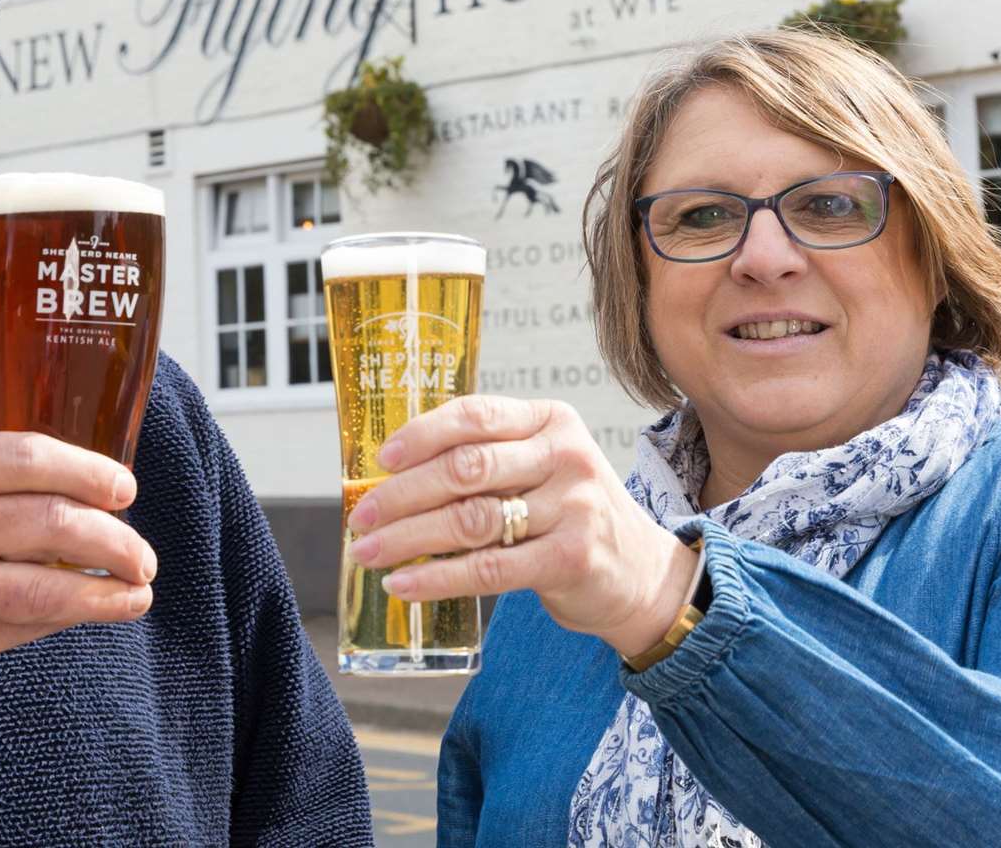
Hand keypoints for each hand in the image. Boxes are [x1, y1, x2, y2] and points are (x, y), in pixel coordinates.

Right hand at [0, 432, 156, 685]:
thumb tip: (91, 488)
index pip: (28, 459)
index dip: (89, 472)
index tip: (125, 489)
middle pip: (51, 524)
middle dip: (115, 540)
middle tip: (142, 553)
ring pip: (46, 588)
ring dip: (107, 591)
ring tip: (139, 591)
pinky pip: (26, 625)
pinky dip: (71, 616)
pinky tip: (98, 609)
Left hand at [345, 396, 698, 658]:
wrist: (639, 571)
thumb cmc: (570, 514)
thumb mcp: (540, 468)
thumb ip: (486, 461)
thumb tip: (392, 478)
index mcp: (551, 420)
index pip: (474, 416)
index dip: (420, 436)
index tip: (380, 461)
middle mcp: (565, 455)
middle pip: (465, 469)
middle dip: (402, 495)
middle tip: (360, 517)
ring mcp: (574, 506)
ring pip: (470, 519)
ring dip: (408, 538)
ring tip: (369, 552)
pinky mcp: (571, 558)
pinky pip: (487, 568)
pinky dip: (436, 579)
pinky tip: (402, 584)